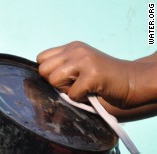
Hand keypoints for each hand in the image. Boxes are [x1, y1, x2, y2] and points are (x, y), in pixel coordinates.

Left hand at [37, 41, 153, 108]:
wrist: (131, 81)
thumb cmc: (101, 80)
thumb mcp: (78, 68)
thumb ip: (59, 70)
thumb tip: (30, 86)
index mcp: (71, 47)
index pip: (41, 59)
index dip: (47, 73)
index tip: (62, 79)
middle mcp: (76, 50)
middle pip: (43, 70)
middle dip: (54, 83)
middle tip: (73, 85)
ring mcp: (85, 60)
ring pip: (54, 80)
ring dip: (66, 90)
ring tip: (82, 88)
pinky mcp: (93, 74)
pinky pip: (72, 94)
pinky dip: (80, 99)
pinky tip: (92, 92)